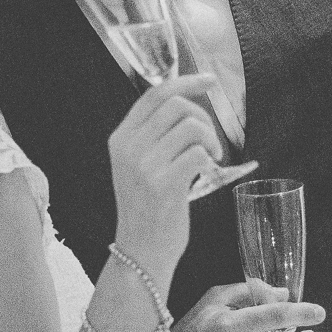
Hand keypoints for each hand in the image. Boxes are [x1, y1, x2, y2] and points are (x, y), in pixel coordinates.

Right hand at [108, 76, 224, 272]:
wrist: (141, 251)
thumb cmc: (148, 208)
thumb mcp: (138, 166)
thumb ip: (153, 136)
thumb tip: (187, 103)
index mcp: (120, 139)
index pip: (154, 94)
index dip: (186, 82)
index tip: (208, 80)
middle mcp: (128, 148)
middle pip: (176, 105)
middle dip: (203, 116)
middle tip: (209, 140)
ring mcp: (144, 166)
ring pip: (191, 126)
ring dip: (210, 139)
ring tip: (210, 158)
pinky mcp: (163, 185)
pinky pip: (198, 153)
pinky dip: (210, 159)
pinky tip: (207, 173)